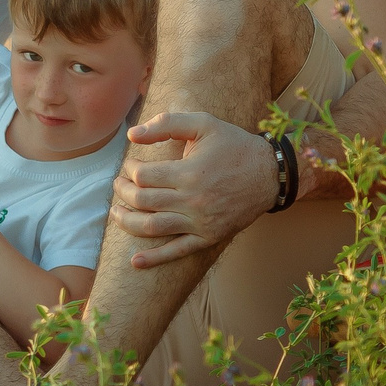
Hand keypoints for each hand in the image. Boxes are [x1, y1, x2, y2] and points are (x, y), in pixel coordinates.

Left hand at [110, 111, 278, 268]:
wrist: (270, 174)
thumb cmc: (234, 145)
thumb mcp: (204, 124)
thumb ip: (167, 124)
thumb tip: (131, 134)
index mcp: (188, 173)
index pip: (143, 176)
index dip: (130, 169)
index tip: (131, 164)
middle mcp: (192, 201)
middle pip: (142, 201)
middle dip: (123, 192)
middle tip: (118, 184)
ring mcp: (200, 222)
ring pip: (152, 228)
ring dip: (127, 221)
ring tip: (115, 213)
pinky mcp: (208, 237)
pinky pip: (177, 251)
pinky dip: (154, 258)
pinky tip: (135, 262)